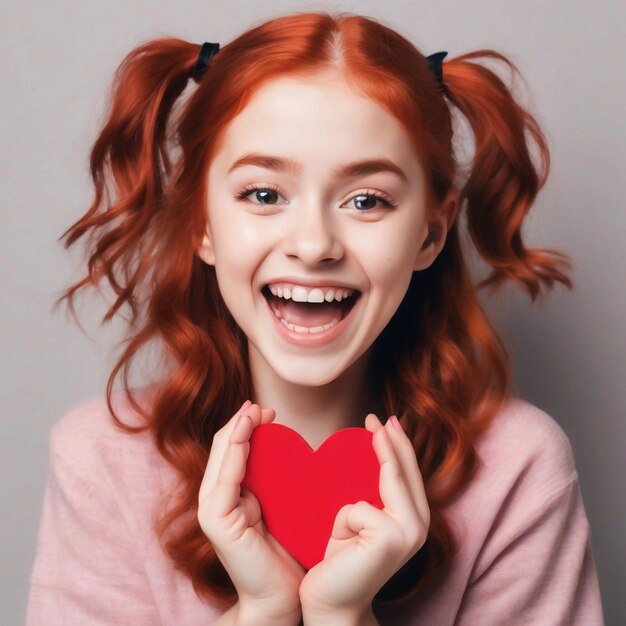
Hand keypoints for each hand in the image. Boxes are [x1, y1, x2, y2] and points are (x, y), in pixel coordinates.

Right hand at [198, 401, 305, 622]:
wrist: (282, 596)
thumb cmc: (286, 551)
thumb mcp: (280, 505)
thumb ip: (272, 481)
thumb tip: (281, 450)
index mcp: (229, 495)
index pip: (231, 451)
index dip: (245, 427)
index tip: (267, 412)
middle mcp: (215, 499)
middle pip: (223, 449)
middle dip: (241, 423)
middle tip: (261, 406)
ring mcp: (212, 510)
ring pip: (221, 457)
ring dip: (237, 430)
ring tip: (254, 411)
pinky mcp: (216, 520)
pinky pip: (226, 479)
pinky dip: (235, 452)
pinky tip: (247, 433)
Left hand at [298, 413, 429, 618]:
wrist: (332, 604)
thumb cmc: (340, 560)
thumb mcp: (358, 520)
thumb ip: (371, 495)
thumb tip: (370, 459)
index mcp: (413, 519)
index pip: (408, 473)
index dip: (397, 445)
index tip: (385, 420)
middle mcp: (419, 524)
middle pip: (404, 470)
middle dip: (391, 440)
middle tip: (376, 417)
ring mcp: (408, 531)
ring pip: (387, 480)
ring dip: (366, 480)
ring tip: (361, 471)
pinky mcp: (390, 536)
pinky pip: (356, 507)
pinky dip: (342, 521)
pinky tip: (341, 544)